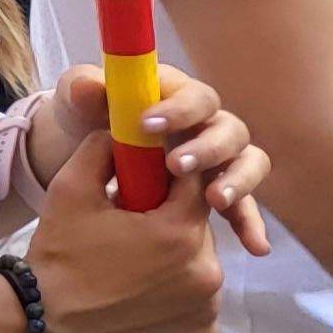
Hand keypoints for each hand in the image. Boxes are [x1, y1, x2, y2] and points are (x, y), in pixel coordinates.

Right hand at [25, 109, 228, 332]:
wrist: (41, 324)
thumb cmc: (58, 256)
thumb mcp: (70, 190)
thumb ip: (103, 150)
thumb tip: (123, 133)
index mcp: (179, 231)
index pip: (195, 185)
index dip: (171, 181)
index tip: (147, 187)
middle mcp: (206, 272)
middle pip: (199, 229)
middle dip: (171, 224)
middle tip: (132, 234)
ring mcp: (207, 309)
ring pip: (200, 268)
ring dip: (177, 263)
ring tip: (134, 269)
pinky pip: (199, 306)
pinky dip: (178, 300)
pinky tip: (143, 299)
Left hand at [33, 64, 272, 253]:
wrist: (80, 146)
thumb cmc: (86, 114)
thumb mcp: (77, 101)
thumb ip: (82, 88)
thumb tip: (89, 86)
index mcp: (178, 95)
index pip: (196, 97)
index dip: (179, 110)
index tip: (148, 125)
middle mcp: (205, 123)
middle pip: (230, 131)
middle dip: (208, 149)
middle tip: (176, 166)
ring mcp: (215, 157)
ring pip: (247, 163)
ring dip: (238, 182)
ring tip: (216, 201)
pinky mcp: (215, 189)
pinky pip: (243, 205)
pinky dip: (248, 224)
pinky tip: (254, 246)